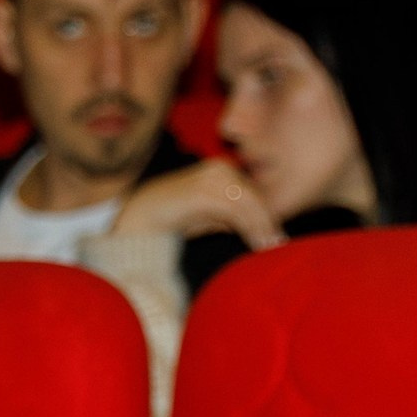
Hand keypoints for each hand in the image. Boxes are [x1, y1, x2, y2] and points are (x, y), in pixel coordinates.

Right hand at [110, 158, 284, 249]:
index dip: (266, 215)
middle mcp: (220, 168)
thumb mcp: (207, 216)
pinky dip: (249, 228)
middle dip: (267, 222)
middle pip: (254, 196)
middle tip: (278, 246)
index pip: (252, 192)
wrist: (139, 218)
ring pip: (248, 203)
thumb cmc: (172, 219)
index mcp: (222, 170)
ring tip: (269, 248)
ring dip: (261, 228)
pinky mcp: (204, 191)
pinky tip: (255, 243)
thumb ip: (230, 217)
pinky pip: (235, 211)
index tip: (275, 237)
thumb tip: (257, 228)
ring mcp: (212, 178)